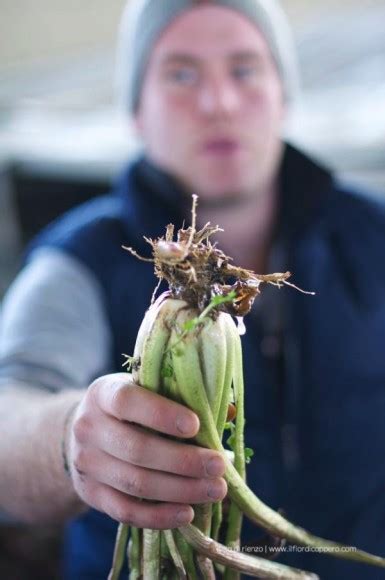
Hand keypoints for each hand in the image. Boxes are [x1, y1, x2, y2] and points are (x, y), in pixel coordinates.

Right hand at [67, 373, 226, 528]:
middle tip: (218, 466)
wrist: (87, 433)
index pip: (128, 401)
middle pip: (136, 449)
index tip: (196, 426)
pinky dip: (158, 516)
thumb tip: (226, 412)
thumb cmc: (130, 408)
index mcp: (103, 393)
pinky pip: (125, 511)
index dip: (161, 414)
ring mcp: (85, 463)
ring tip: (215, 490)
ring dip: (179, 490)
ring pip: (135, 483)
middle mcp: (88, 427)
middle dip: (183, 461)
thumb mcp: (148, 392)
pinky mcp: (89, 493)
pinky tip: (187, 513)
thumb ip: (183, 397)